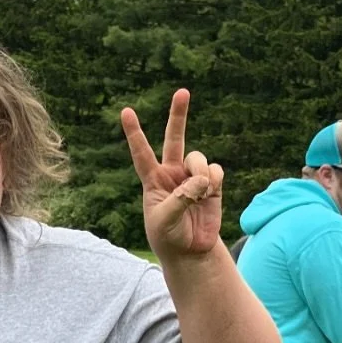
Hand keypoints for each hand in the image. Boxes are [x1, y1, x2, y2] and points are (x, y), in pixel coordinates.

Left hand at [123, 90, 222, 260]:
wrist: (190, 251)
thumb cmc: (169, 236)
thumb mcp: (165, 220)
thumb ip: (181, 198)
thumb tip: (201, 180)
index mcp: (153, 180)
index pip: (142, 153)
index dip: (134, 133)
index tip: (126, 111)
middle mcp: (172, 173)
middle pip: (174, 138)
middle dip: (178, 115)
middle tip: (183, 91)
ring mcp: (192, 176)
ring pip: (198, 158)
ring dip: (200, 173)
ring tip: (199, 192)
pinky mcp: (212, 184)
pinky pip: (215, 170)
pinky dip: (214, 180)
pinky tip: (210, 193)